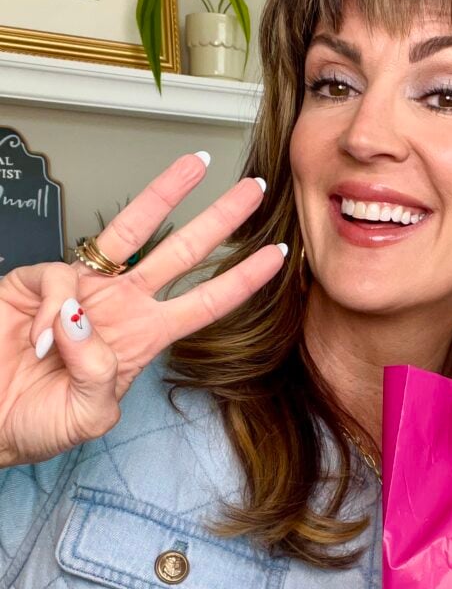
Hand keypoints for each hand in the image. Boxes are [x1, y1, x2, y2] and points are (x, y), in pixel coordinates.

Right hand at [0, 153, 284, 467]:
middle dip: (219, 219)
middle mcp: (119, 305)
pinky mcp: (36, 281)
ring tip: (195, 167)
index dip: (242, 280)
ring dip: (166, 193)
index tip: (277, 257)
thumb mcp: (86, 416)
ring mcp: (81, 288)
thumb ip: (99, 374)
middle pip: (180, 252)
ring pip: (129, 230)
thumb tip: (82, 319)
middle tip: (254, 189)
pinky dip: (54, 311)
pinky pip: (58, 280)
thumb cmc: (36, 421)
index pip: (204, 303)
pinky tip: (42, 341)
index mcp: (142, 336)